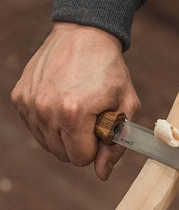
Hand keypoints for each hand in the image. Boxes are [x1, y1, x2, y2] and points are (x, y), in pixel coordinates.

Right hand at [11, 22, 139, 179]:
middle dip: (81, 143)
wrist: (85, 34)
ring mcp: (29, 103)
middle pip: (63, 155)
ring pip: (48, 145)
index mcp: (74, 114)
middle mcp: (45, 110)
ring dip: (65, 135)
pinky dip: (50, 123)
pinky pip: (36, 128)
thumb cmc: (110, 71)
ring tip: (78, 110)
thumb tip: (102, 174)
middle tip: (91, 118)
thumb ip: (116, 145)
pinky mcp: (19, 97)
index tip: (101, 129)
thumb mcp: (127, 107)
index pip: (81, 158)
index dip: (96, 148)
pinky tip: (62, 103)